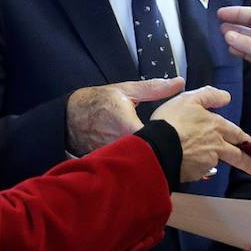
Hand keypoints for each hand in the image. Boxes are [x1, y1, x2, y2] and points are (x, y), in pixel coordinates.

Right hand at [66, 77, 185, 154]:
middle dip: (164, 151)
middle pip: (152, 154)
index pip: (157, 139)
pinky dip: (136, 164)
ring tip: (160, 152)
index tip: (180, 137)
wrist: (71, 116)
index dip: (172, 140)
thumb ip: (154, 89)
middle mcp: (120, 146)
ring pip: (140, 162)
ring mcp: (114, 157)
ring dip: (151, 158)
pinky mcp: (109, 164)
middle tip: (173, 146)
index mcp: (128, 126)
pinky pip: (128, 167)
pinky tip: (144, 159)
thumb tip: (179, 83)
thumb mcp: (126, 90)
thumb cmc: (98, 101)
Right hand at [150, 86, 250, 181]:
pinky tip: (186, 163)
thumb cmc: (171, 122)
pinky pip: (198, 171)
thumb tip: (226, 97)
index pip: (237, 134)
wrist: (157, 148)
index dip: (246, 140)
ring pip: (216, 163)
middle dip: (248, 162)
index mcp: (217, 127)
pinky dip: (195, 168)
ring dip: (216, 163)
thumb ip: (209, 96)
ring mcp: (206, 162)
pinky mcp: (194, 174)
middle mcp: (216, 146)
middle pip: (237, 156)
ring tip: (209, 163)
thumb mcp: (189, 99)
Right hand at [217, 6, 250, 118]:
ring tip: (222, 34)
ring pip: (249, 40)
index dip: (237, 13)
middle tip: (219, 22)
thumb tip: (228, 34)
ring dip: (236, 36)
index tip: (221, 14)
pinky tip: (231, 50)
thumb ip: (248, 46)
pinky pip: (250, 53)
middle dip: (235, 23)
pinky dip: (240, 50)